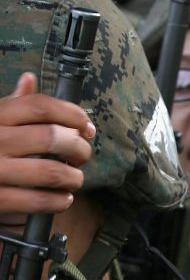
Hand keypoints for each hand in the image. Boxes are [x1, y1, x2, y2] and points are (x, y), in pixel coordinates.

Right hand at [0, 72, 94, 215]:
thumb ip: (13, 106)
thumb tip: (29, 79)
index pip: (40, 106)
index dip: (72, 114)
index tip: (87, 127)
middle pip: (51, 137)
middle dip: (78, 148)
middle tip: (82, 156)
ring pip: (52, 172)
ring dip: (74, 178)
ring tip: (74, 179)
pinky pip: (41, 201)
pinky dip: (61, 201)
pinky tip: (63, 198)